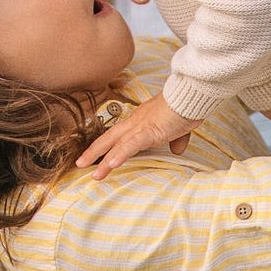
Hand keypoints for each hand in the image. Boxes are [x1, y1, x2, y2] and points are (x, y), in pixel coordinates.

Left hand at [77, 92, 197, 178]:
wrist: (190, 95)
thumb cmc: (186, 107)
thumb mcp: (179, 127)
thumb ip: (176, 139)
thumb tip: (177, 150)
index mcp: (141, 119)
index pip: (119, 134)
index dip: (107, 144)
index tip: (96, 154)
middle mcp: (136, 122)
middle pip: (110, 138)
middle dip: (94, 152)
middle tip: (80, 164)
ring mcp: (141, 126)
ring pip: (117, 145)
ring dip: (104, 160)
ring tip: (94, 175)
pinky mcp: (149, 131)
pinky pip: (131, 145)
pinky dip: (120, 155)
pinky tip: (112, 165)